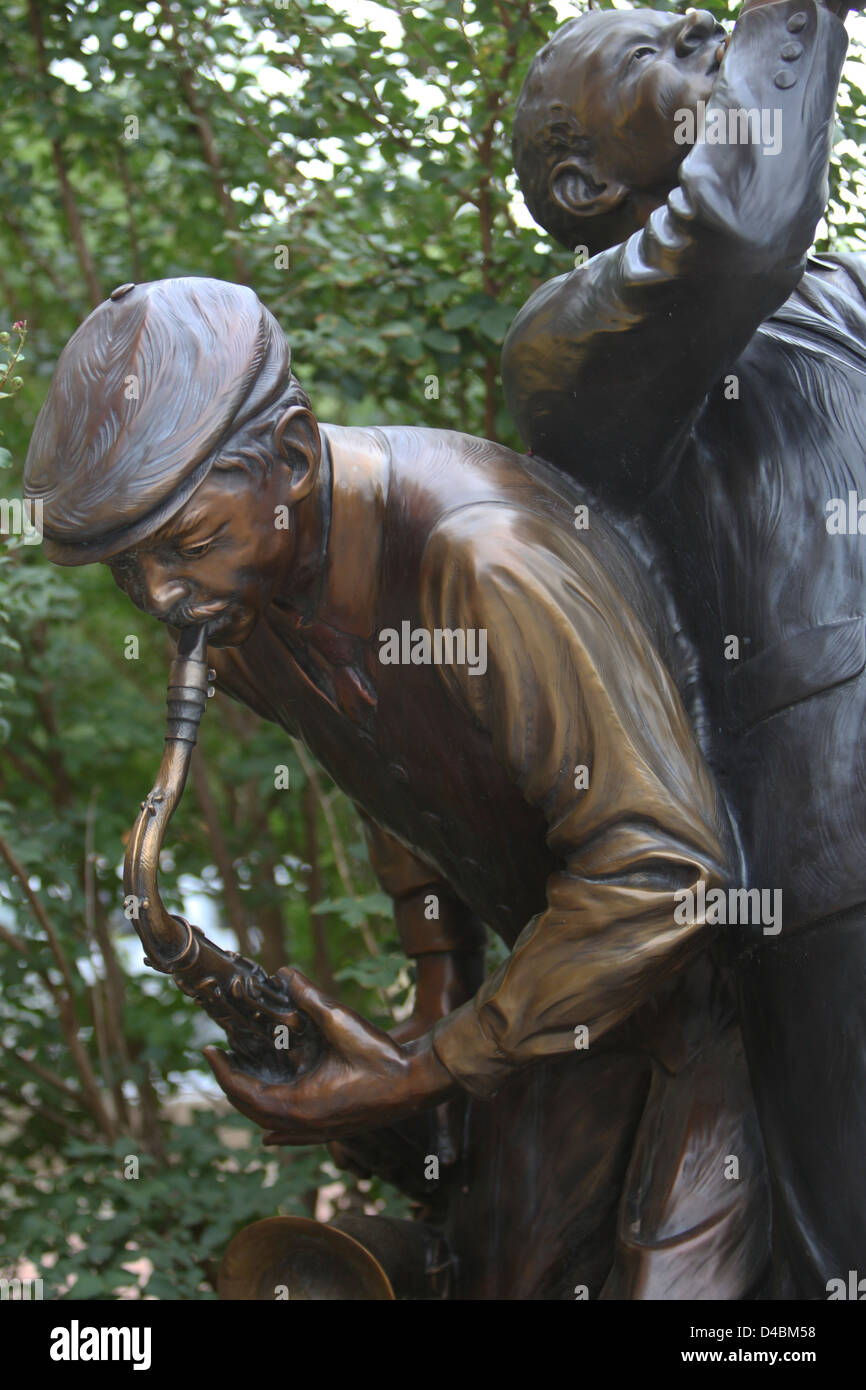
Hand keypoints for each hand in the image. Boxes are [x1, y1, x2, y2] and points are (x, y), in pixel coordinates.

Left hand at [204, 967, 454, 1144]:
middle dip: (231, 1085)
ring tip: (239, 1081)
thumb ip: (308, 997)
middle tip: (217, 1059)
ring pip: (270, 1125)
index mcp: (298, 1105)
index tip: (206, 1050)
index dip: (222, 1071)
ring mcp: (318, 1133)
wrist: (417, 1084)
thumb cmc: (380, 1056)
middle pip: (251, 1111)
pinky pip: (291, 1136)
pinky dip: (274, 1128)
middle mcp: (303, 1125)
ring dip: (250, 1103)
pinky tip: (269, 1136)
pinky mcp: (332, 1131)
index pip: (243, 1093)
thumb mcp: (340, 1020)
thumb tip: (284, 973)